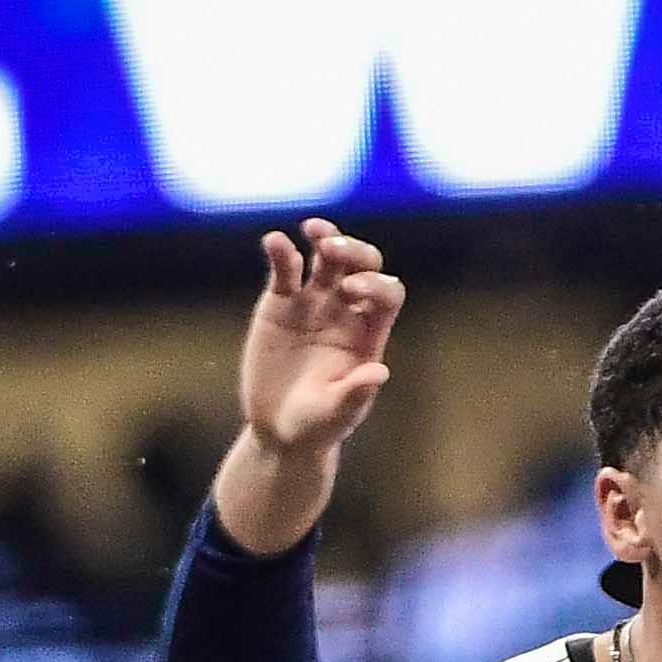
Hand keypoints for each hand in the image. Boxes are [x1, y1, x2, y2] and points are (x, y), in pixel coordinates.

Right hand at [215, 220, 406, 555]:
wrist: (278, 430)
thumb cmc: (316, 427)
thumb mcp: (336, 415)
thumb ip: (356, 394)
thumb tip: (379, 372)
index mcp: (368, 334)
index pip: (387, 293)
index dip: (376, 284)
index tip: (351, 291)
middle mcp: (345, 312)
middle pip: (362, 265)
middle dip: (353, 251)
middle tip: (331, 251)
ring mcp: (313, 303)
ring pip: (326, 258)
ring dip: (325, 238)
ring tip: (313, 230)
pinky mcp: (280, 303)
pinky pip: (285, 269)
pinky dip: (282, 252)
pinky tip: (275, 242)